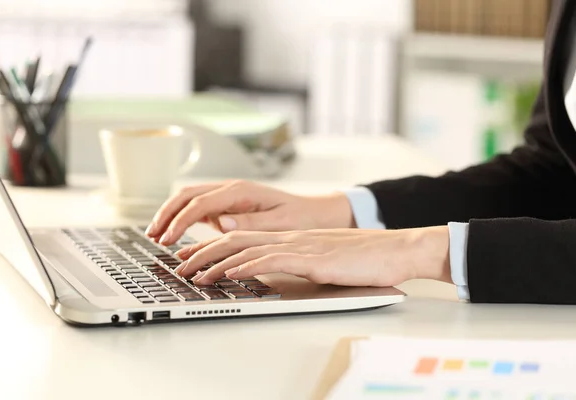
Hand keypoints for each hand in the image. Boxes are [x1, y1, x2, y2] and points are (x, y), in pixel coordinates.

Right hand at [145, 180, 354, 244]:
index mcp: (241, 191)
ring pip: (189, 199)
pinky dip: (182, 219)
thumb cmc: (301, 216)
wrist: (315, 212)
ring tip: (155, 234)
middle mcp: (231, 190)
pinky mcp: (228, 207)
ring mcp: (227, 197)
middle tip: (152, 235)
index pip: (201, 202)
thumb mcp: (280, 222)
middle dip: (166, 213)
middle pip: (187, 195)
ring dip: (170, 214)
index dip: (181, 220)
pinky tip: (173, 233)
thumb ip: (251, 222)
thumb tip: (222, 221)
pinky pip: (199, 209)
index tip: (168, 237)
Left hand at [174, 226, 451, 286]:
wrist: (397, 250)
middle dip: (202, 252)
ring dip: (215, 261)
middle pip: (235, 239)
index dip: (212, 247)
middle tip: (179, 266)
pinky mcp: (313, 258)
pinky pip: (273, 260)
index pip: (243, 238)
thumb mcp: (323, 260)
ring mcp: (300, 246)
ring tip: (193, 273)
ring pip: (247, 248)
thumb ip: (297, 263)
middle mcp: (290, 238)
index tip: (192, 258)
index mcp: (291, 238)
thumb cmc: (364, 259)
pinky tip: (230, 273)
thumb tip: (274, 274)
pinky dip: (247, 266)